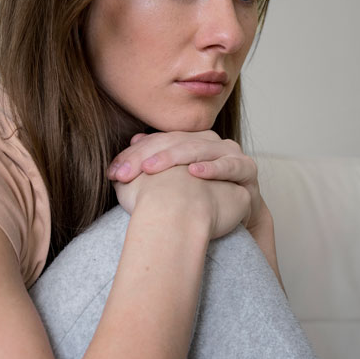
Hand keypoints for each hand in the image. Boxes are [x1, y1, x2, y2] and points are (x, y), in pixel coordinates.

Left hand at [108, 131, 263, 229]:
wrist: (232, 218)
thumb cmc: (198, 201)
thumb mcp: (168, 184)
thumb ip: (150, 164)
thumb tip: (132, 141)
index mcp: (188, 140)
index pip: (158, 141)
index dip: (134, 155)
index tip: (113, 173)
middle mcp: (208, 141)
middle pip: (174, 142)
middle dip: (147, 157)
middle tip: (125, 173)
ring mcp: (229, 151)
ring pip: (198, 148)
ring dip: (174, 157)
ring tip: (151, 168)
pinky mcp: (246, 168)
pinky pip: (229, 165)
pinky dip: (212, 168)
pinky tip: (194, 172)